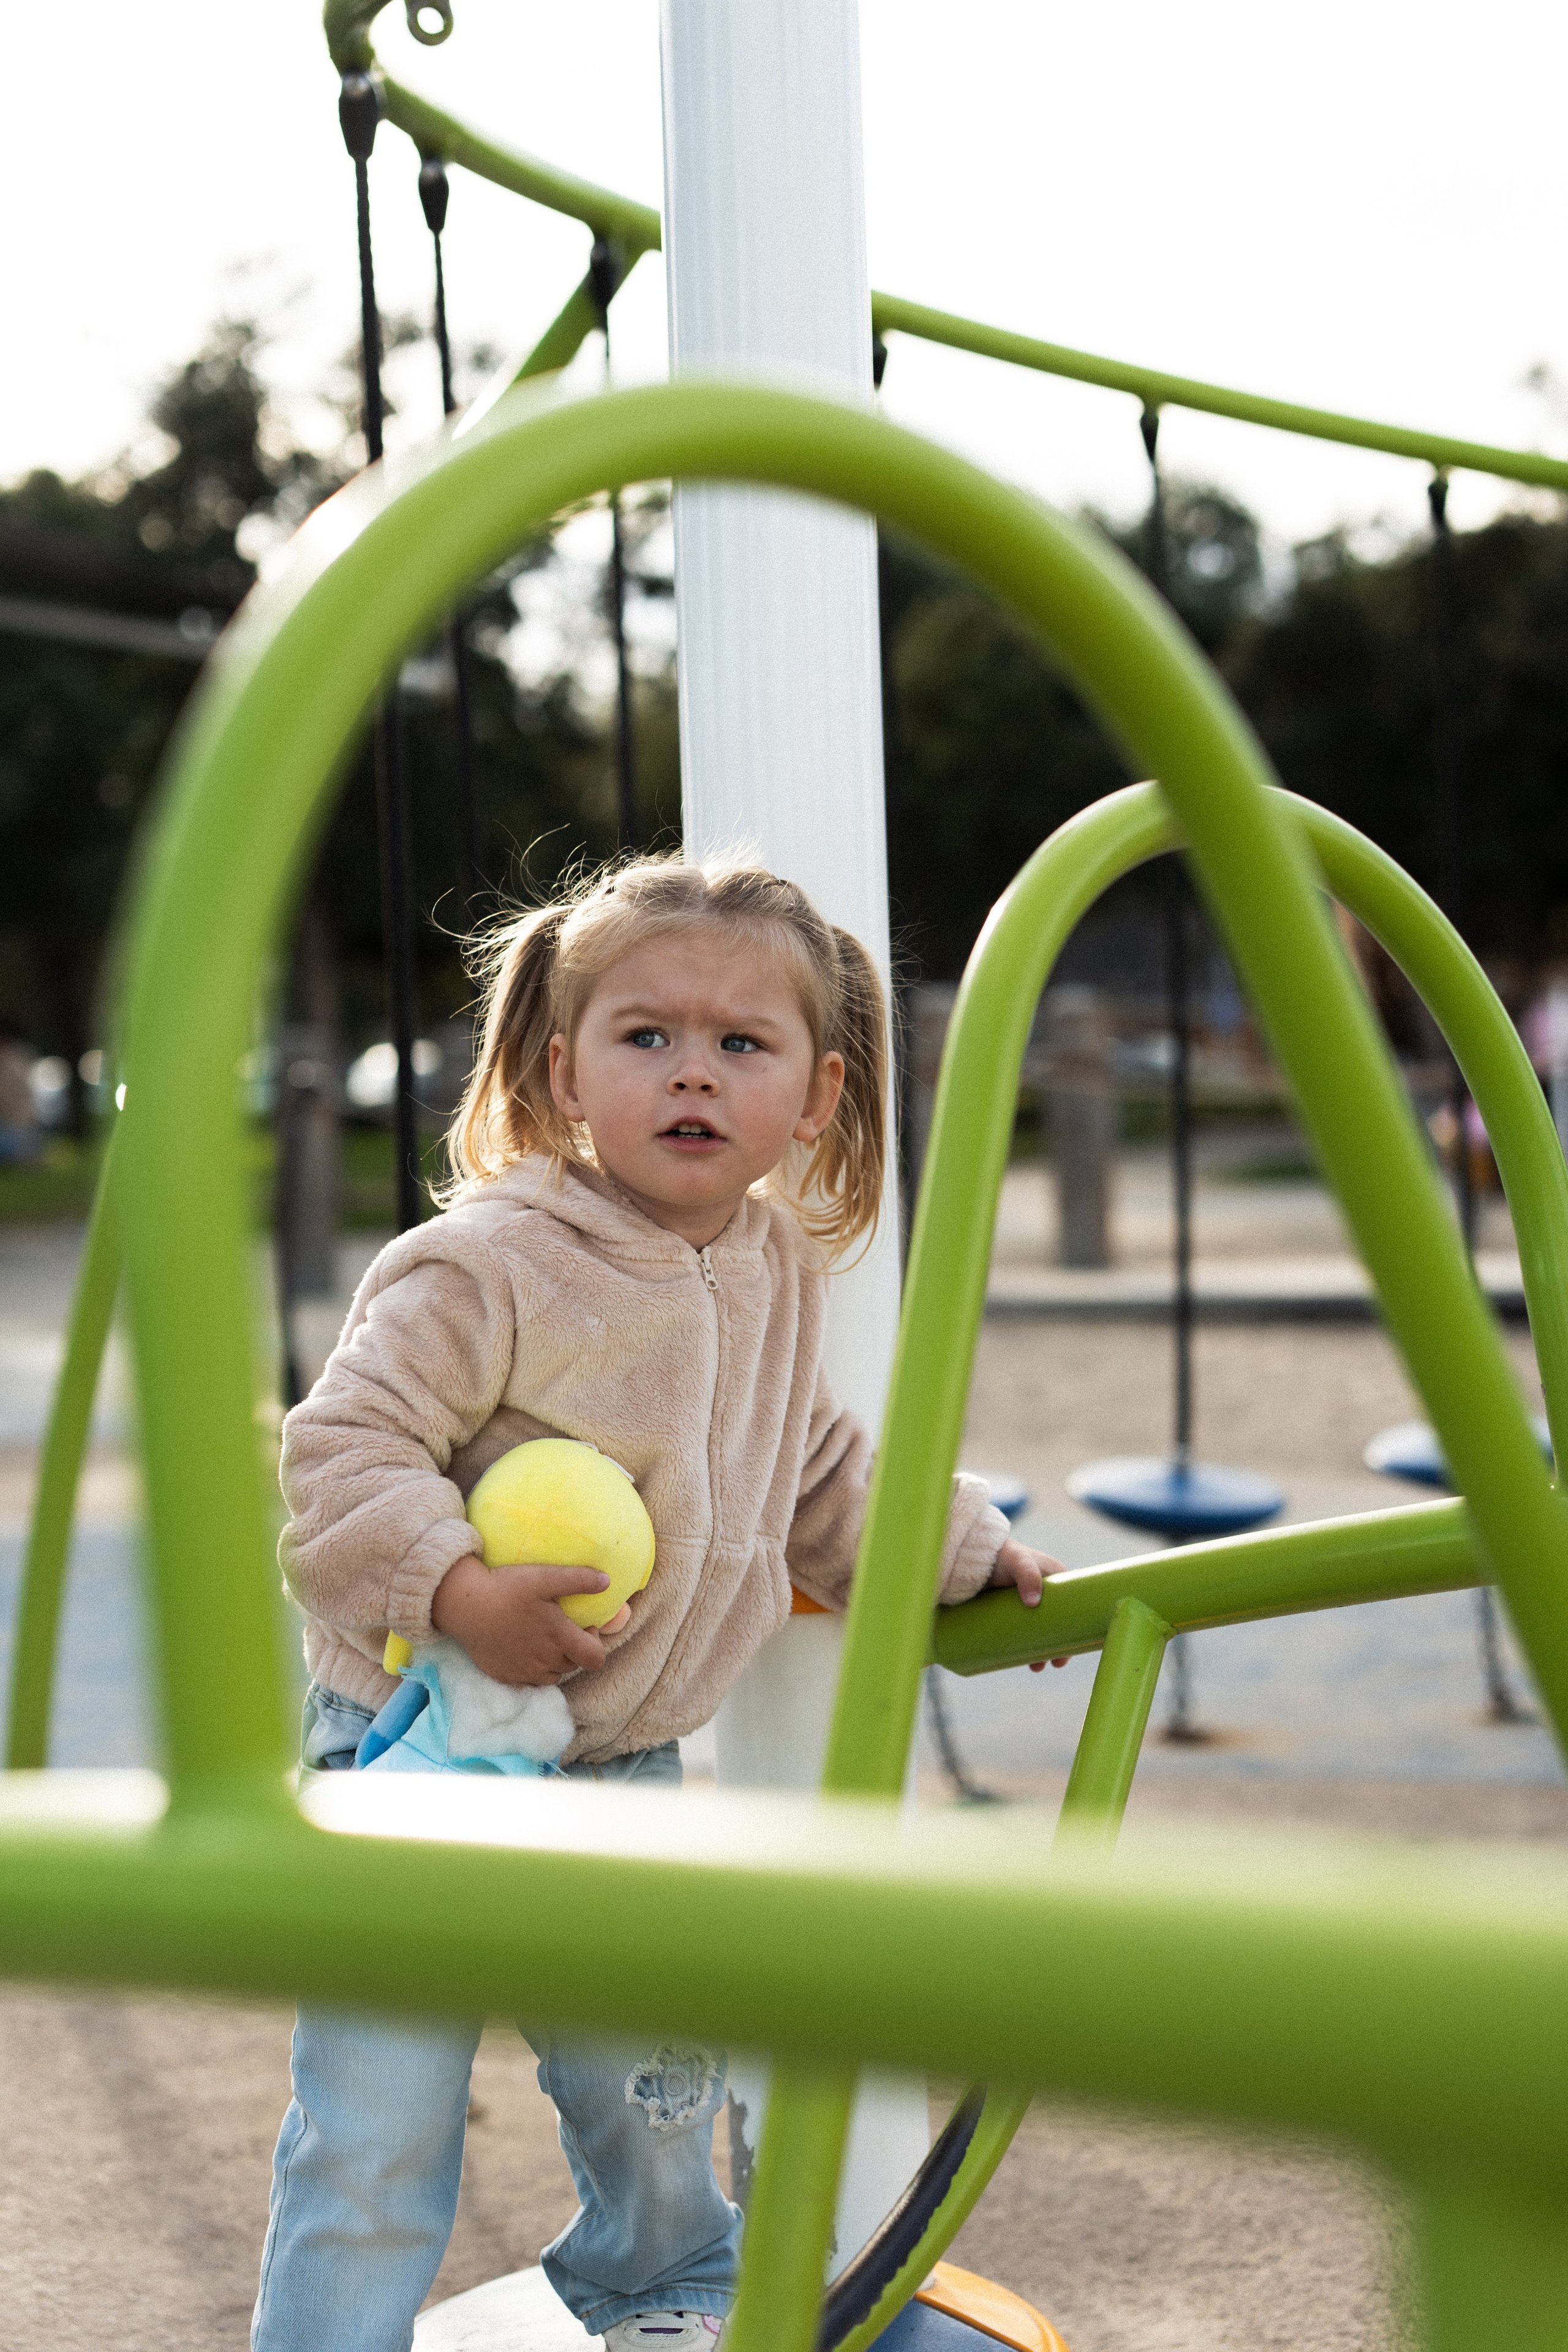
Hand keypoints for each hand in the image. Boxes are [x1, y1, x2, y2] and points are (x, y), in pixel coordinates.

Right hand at [429, 1555, 629, 1686]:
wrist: (464, 1605)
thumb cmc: (506, 1589)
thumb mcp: (544, 1577)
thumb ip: (578, 1580)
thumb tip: (606, 1582)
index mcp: (559, 1638)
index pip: (595, 1659)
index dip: (596, 1643)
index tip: (584, 1626)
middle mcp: (545, 1661)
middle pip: (574, 1665)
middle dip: (574, 1648)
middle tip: (559, 1626)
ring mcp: (524, 1672)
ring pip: (553, 1675)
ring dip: (554, 1660)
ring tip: (541, 1636)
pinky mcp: (505, 1677)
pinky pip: (529, 1681)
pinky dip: (532, 1668)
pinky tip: (522, 1646)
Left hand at [986, 1537, 1070, 1672]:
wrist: (971, 1554)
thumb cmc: (1001, 1554)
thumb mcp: (1018, 1561)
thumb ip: (1027, 1575)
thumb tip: (1034, 1603)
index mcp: (1055, 1579)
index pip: (1073, 1607)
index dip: (1074, 1629)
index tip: (1071, 1648)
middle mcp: (1044, 1593)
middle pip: (1058, 1624)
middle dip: (1059, 1646)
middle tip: (1055, 1663)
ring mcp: (1026, 1603)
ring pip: (1040, 1631)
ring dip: (1043, 1650)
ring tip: (1036, 1666)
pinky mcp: (1011, 1610)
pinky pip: (1023, 1631)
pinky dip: (1027, 1646)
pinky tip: (1024, 1660)